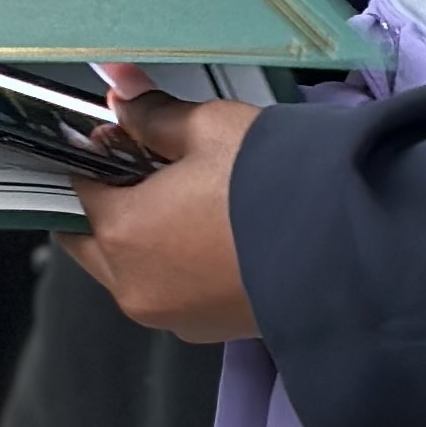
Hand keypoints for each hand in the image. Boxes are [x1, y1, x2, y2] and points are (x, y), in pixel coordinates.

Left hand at [59, 93, 261, 340]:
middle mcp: (134, 286)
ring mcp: (171, 316)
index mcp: (121, 234)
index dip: (97, 158)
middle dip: (108, 205)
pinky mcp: (207, 330)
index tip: (119, 138)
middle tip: (146, 169)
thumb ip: (154, 115)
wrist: (348, 248)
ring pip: (130, 271)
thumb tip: (122, 96)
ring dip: (142, 239)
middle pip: (92, 240)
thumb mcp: (210, 128)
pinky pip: (170, 293)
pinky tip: (213, 235)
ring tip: (188, 201)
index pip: (77, 190)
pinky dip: (175, 266)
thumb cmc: (273, 184)